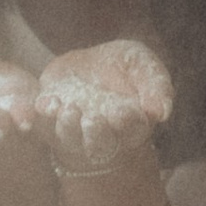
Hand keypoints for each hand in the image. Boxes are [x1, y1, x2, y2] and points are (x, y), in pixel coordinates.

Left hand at [33, 39, 173, 173]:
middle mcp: (102, 135)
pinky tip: (49, 103)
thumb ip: (157, 84)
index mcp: (131, 126)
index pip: (132, 131)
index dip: (127, 124)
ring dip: (68, 128)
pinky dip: (45, 115)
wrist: (89, 62)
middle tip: (93, 119)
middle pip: (100, 144)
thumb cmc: (123, 67)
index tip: (121, 112)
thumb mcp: (143, 65)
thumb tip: (162, 112)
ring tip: (70, 110)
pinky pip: (43, 124)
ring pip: (69, 138)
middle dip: (96, 134)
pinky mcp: (48, 120)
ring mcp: (72, 130)